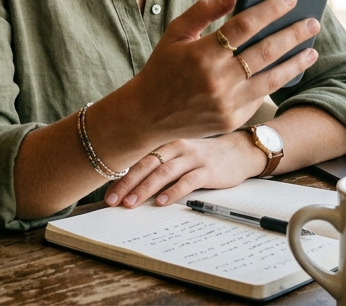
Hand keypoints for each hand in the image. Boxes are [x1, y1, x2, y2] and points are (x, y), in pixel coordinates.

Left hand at [105, 132, 265, 207]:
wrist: (239, 151)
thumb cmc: (204, 156)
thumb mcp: (180, 152)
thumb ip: (159, 161)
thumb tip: (131, 183)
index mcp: (166, 141)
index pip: (138, 158)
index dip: (121, 176)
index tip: (106, 193)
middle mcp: (177, 146)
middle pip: (146, 165)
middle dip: (126, 183)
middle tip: (111, 200)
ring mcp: (193, 157)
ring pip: (163, 173)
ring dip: (144, 189)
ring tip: (130, 203)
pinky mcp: (208, 170)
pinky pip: (187, 181)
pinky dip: (173, 192)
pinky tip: (162, 202)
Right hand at [116, 0, 320, 144]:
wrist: (148, 114)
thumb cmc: (163, 68)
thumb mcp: (175, 33)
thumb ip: (204, 11)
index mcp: (202, 54)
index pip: (244, 26)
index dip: (270, 10)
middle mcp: (217, 79)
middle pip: (265, 51)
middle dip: (293, 33)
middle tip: (311, 22)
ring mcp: (226, 103)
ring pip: (272, 78)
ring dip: (295, 62)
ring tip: (311, 49)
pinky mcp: (231, 119)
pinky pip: (260, 96)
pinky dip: (276, 81)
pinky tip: (288, 69)